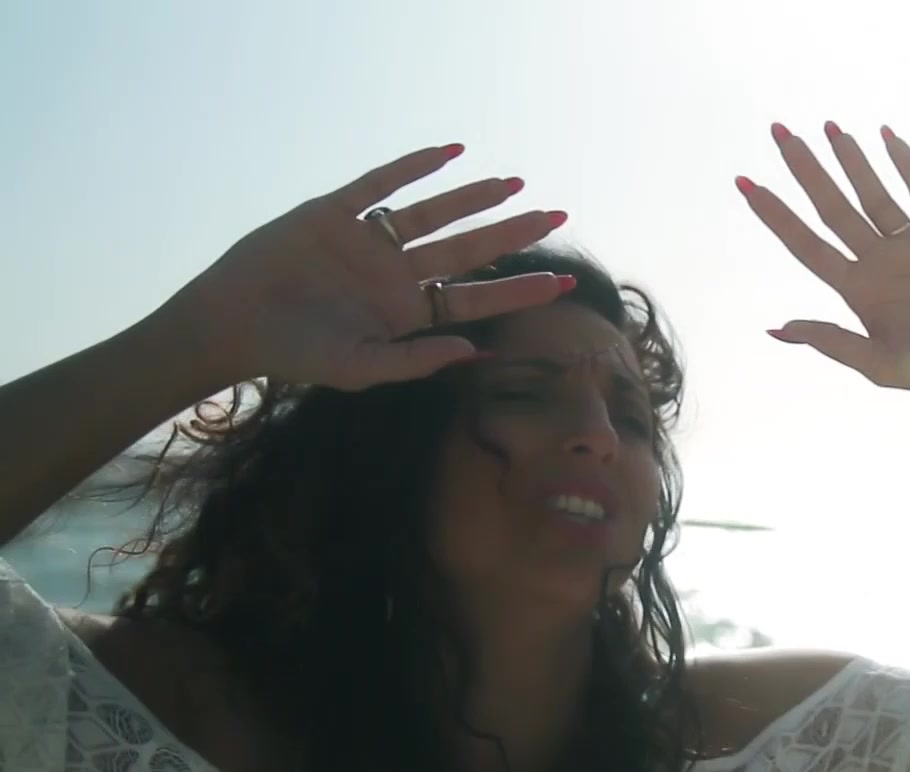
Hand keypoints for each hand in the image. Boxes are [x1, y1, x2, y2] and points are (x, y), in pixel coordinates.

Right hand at [160, 144, 571, 390]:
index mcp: (408, 312)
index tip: (565, 281)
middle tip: (558, 215)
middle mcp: (396, 274)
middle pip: (467, 250)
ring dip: (473, 197)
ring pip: (433, 214)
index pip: (476, 298)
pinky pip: (380, 184)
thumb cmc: (294, 355)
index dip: (519, 290)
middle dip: (512, 232)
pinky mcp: (333, 213)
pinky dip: (413, 166)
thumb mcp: (358, 368)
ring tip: (515, 183)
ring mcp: (368, 242)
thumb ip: (415, 361)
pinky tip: (450, 152)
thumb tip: (473, 351)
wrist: (231, 324)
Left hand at [739, 123, 909, 419]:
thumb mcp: (876, 364)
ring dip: (853, 162)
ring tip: (829, 127)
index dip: (775, 214)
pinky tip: (888, 138)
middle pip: (832, 207)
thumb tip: (776, 329)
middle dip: (806, 170)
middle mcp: (879, 262)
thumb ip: (830, 341)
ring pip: (875, 195)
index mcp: (857, 289)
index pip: (805, 243)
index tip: (745, 183)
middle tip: (780, 131)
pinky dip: (909, 167)